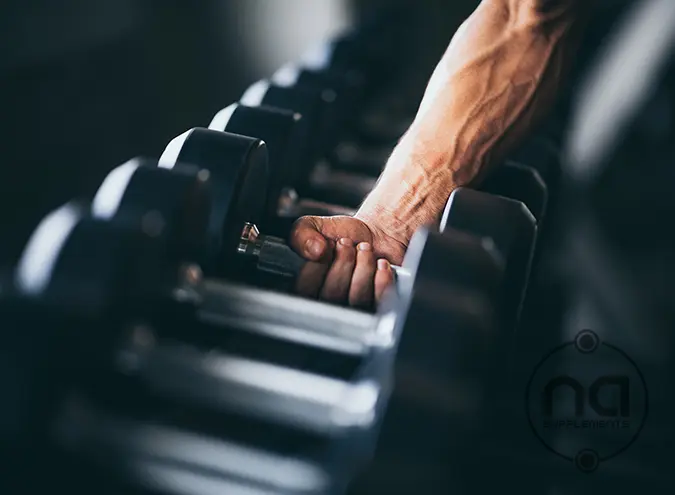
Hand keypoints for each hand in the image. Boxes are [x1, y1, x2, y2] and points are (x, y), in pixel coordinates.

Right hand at [288, 215, 405, 307]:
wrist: (376, 236)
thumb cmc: (343, 236)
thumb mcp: (314, 226)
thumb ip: (301, 234)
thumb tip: (314, 250)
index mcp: (307, 289)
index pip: (305, 290)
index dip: (317, 264)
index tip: (326, 245)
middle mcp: (329, 304)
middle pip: (332, 296)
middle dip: (343, 261)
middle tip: (347, 243)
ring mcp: (355, 310)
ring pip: (357, 298)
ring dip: (363, 266)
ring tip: (365, 248)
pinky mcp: (379, 308)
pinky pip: (379, 300)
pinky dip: (381, 278)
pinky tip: (380, 263)